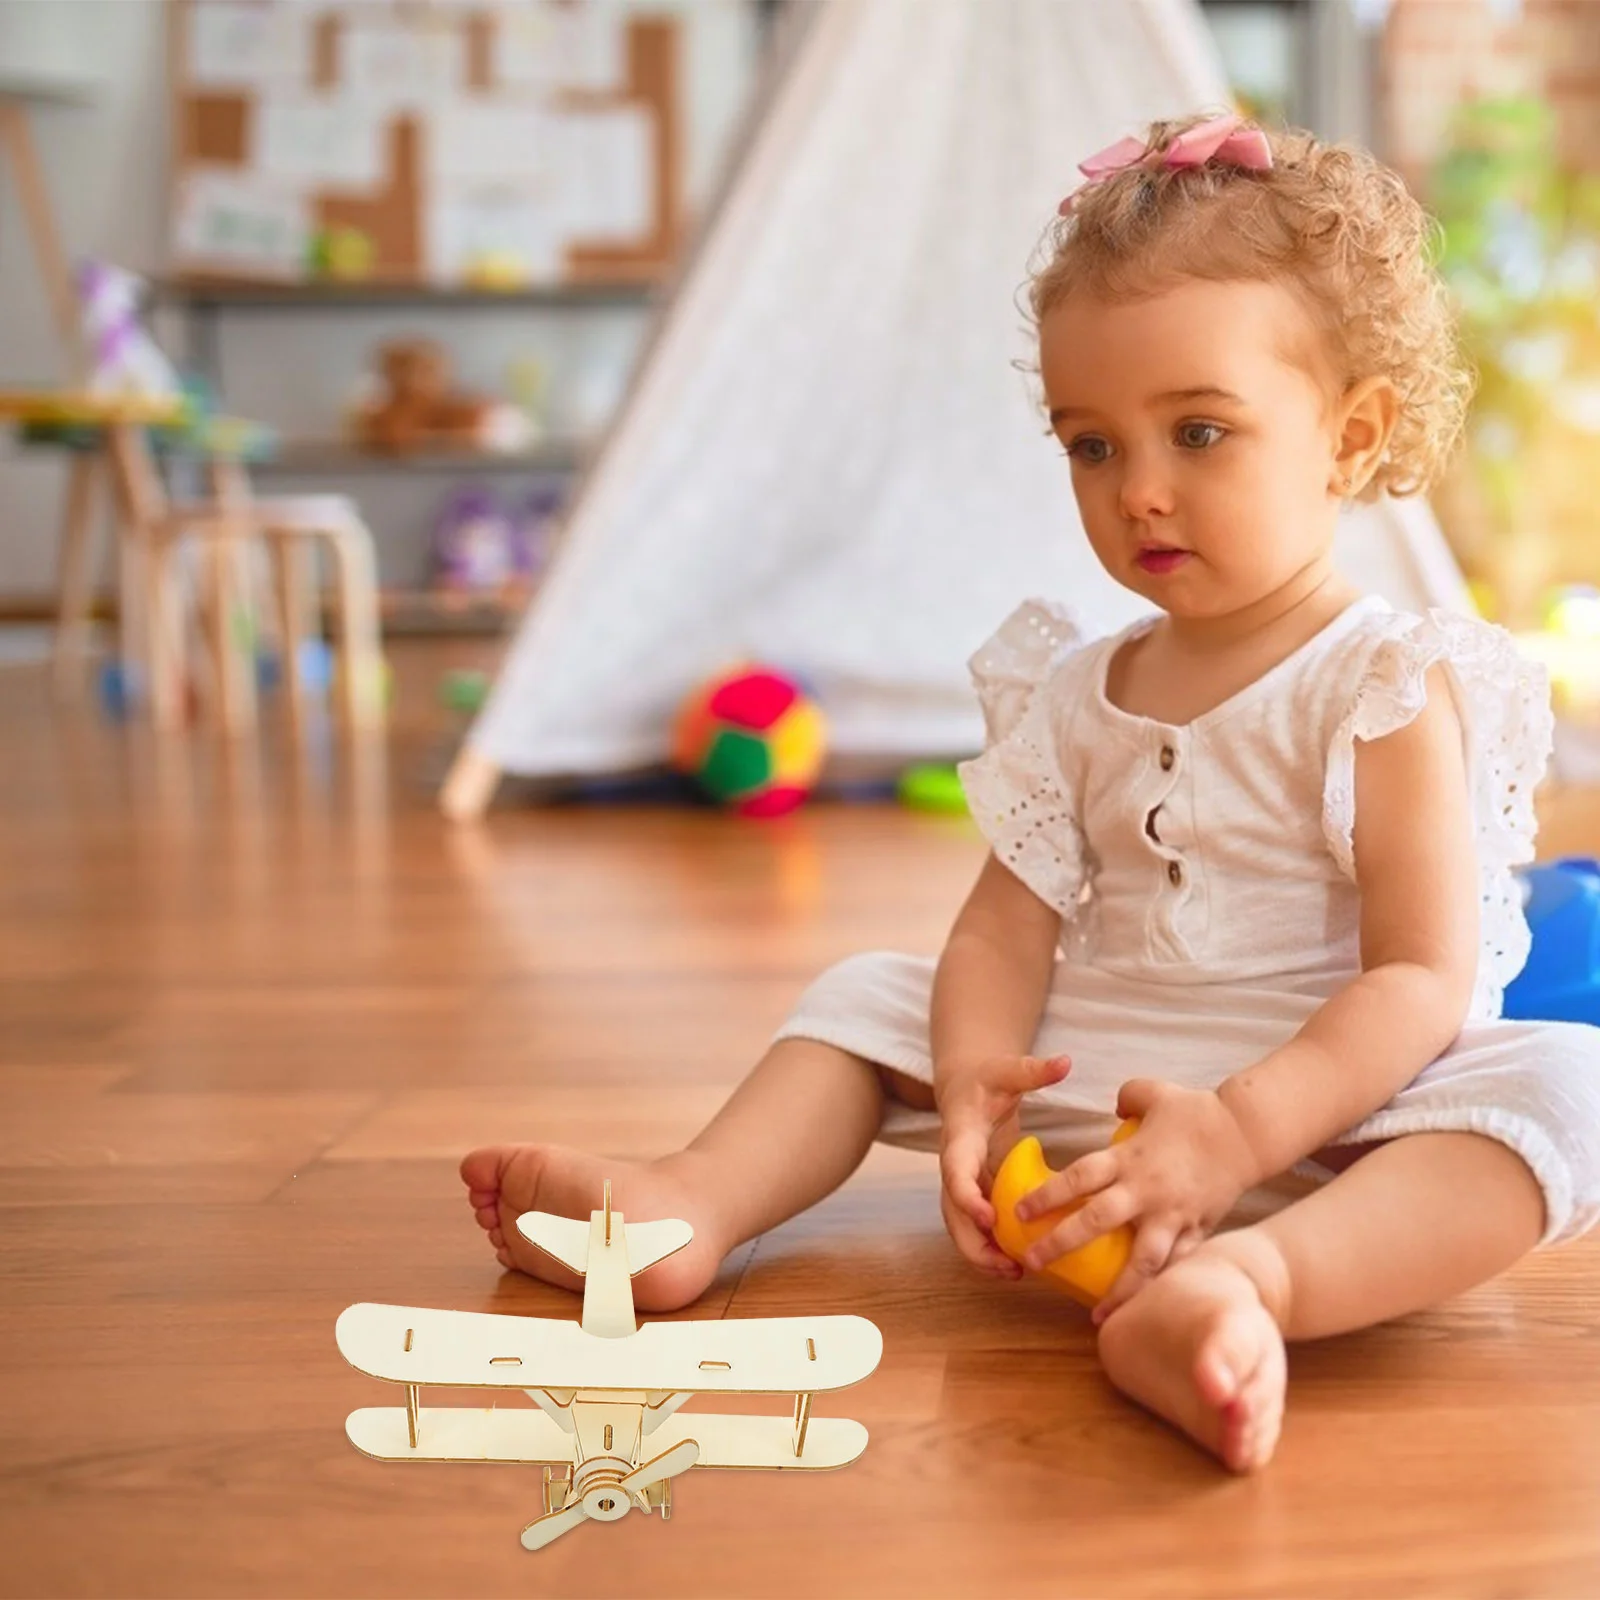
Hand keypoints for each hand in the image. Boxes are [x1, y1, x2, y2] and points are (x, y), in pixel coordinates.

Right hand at [936, 1053, 1070, 1277]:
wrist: (966, 1087)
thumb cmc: (987, 1079)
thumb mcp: (1007, 1069)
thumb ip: (1033, 1069)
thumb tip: (1065, 1061)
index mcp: (960, 1137)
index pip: (954, 1170)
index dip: (967, 1196)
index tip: (989, 1217)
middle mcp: (954, 1165)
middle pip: (952, 1211)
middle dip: (973, 1241)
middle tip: (1005, 1263)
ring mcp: (962, 1182)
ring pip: (960, 1226)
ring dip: (981, 1252)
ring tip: (1013, 1273)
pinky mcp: (975, 1192)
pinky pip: (974, 1226)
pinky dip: (989, 1247)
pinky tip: (1016, 1265)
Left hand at [1013, 1079, 1260, 1318]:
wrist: (1247, 1133)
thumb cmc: (1197, 1111)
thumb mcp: (1154, 1093)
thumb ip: (1127, 1097)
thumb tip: (1114, 1107)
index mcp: (1129, 1158)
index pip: (1079, 1177)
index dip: (1047, 1195)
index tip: (1019, 1212)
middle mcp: (1146, 1191)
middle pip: (1096, 1221)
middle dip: (1060, 1244)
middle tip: (1032, 1262)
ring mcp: (1173, 1215)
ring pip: (1142, 1261)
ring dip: (1118, 1291)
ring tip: (1097, 1317)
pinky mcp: (1197, 1231)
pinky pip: (1177, 1266)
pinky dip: (1160, 1288)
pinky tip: (1147, 1310)